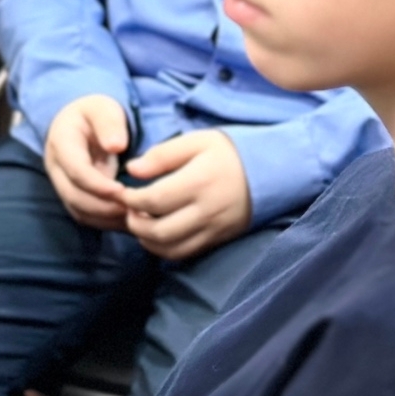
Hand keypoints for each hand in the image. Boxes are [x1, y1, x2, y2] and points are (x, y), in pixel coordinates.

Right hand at [43, 94, 130, 230]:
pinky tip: (130, 220)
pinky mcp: (73, 196)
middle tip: (133, 209)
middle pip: (74, 196)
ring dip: (106, 219)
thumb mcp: (103, 108)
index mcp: (61, 142)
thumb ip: (109, 123)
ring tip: (135, 217)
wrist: (80, 123)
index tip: (122, 191)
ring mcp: (62, 184)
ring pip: (79, 211)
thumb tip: (116, 146)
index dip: (98, 185)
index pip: (76, 170)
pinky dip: (107, 222)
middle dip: (104, 207)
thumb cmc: (95, 114)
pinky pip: (86, 216)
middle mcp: (57, 167)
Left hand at [121, 129, 252, 262]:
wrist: (272, 172)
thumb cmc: (230, 152)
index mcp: (199, 182)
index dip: (130, 200)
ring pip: (170, 249)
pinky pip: (185, 253)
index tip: (122, 192)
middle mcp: (206, 211)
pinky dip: (164, 248)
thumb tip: (132, 170)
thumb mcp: (197, 141)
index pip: (154, 200)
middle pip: (159, 231)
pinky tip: (157, 233)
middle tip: (128, 209)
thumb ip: (163, 155)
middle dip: (134, 223)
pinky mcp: (218, 240)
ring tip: (140, 222)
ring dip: (147, 240)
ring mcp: (213, 229)